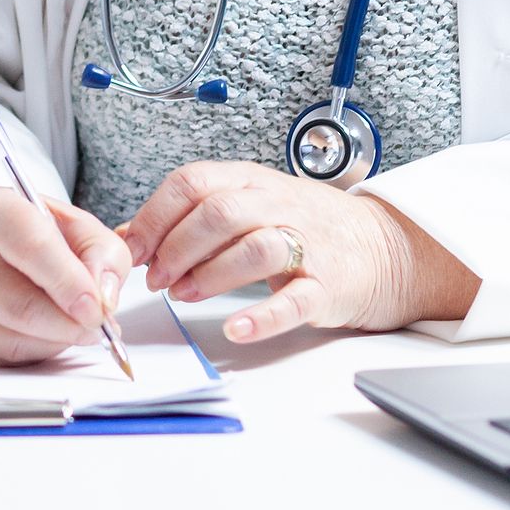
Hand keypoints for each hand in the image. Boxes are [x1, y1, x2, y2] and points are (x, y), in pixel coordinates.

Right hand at [0, 183, 134, 368]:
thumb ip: (102, 253)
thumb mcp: (71, 224)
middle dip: (68, 326)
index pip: (31, 248)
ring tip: (71, 328)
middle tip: (98, 329)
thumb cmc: (24, 235)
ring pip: (9, 342)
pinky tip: (40, 335)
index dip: (68, 283)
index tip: (96, 309)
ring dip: (53, 344)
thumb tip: (106, 300)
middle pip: (18, 306)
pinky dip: (30, 354)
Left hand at [120, 160, 476, 345]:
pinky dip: (262, 316)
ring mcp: (307, 244)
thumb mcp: (247, 207)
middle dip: (176, 247)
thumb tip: (126, 235)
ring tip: (185, 295)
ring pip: (254, 248)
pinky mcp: (328, 285)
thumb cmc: (303, 228)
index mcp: (251, 181)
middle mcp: (278, 205)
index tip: (131, 249)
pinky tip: (236, 328)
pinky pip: (295, 299)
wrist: (383, 248)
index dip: (154, 215)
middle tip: (156, 278)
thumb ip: (189, 217)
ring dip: (210, 274)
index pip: (193, 182)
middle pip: (218, 212)